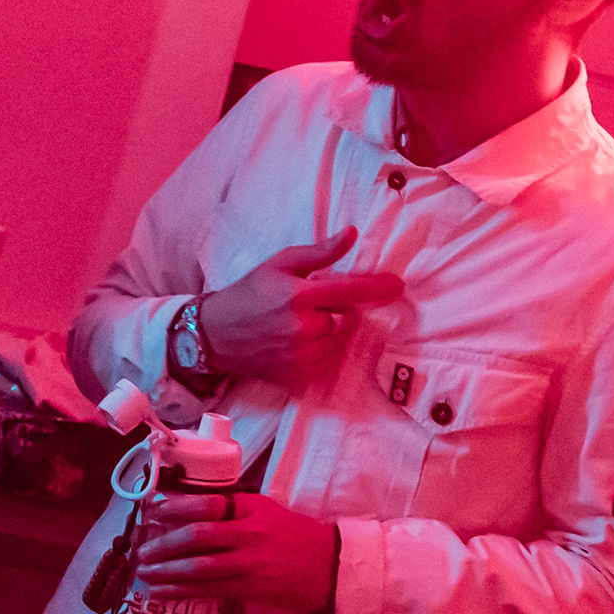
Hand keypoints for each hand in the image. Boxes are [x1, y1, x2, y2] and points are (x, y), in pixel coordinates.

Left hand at [133, 486, 338, 613]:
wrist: (333, 566)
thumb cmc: (297, 537)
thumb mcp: (268, 512)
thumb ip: (234, 511)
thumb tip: (188, 514)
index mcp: (253, 508)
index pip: (208, 503)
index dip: (176, 507)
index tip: (153, 512)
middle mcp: (250, 532)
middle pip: (198, 535)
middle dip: (164, 544)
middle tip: (142, 551)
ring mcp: (251, 562)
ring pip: (200, 565)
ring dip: (167, 571)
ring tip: (144, 573)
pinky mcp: (252, 588)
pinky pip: (210, 589)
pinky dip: (182, 591)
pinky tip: (162, 593)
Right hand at [195, 231, 405, 386]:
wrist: (215, 334)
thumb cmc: (249, 294)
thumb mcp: (280, 264)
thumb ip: (320, 253)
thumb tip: (351, 234)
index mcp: (299, 296)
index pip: (351, 291)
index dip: (378, 288)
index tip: (397, 285)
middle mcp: (302, 328)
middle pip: (346, 319)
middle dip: (335, 311)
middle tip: (310, 305)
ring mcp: (300, 357)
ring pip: (338, 342)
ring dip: (329, 333)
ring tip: (300, 325)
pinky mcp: (297, 378)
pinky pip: (327, 364)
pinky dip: (321, 353)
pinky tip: (299, 343)